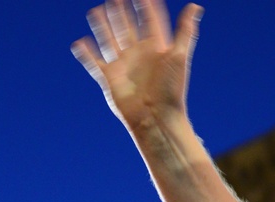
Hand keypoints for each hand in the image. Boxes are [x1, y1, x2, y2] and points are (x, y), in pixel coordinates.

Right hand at [72, 0, 202, 130]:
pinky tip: (79, 42)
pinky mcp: (109, 79)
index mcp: (156, 48)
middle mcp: (138, 55)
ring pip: (110, 40)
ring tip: (96, 11)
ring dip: (103, 26)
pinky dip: (86, 54)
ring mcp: (123, 66)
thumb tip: (194, 6)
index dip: (146, 7)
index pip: (150, 21)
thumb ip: (185, 31)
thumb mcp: (179, 56)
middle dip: (121, 13)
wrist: (156, 117)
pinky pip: (94, 63)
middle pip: (127, 28)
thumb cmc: (172, 89)